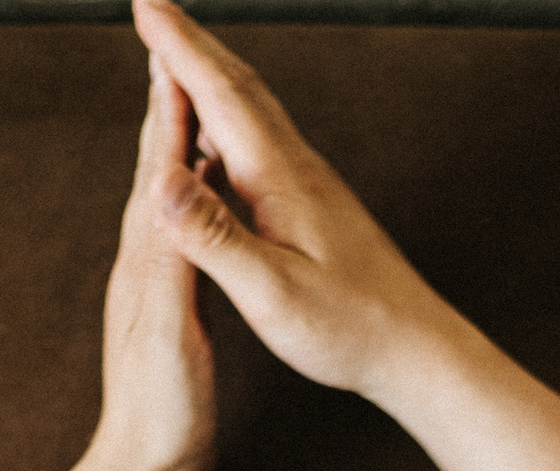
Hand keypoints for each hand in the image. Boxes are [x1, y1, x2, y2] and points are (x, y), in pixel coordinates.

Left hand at [87, 47, 218, 470]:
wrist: (145, 469)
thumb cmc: (162, 412)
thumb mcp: (171, 338)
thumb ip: (173, 268)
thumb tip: (168, 198)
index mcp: (148, 265)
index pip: (159, 173)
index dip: (169, 114)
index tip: (175, 57)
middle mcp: (144, 264)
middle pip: (154, 171)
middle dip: (165, 112)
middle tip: (174, 55)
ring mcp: (155, 285)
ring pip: (167, 198)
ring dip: (178, 147)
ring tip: (191, 106)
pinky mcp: (172, 307)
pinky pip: (186, 233)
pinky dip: (196, 199)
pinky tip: (207, 196)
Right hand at [129, 0, 465, 399]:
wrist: (414, 347)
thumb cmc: (349, 328)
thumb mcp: (272, 293)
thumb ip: (215, 238)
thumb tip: (163, 182)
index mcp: (278, 180)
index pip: (218, 96)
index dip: (177, 48)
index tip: (145, 5)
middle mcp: (297, 168)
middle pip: (238, 87)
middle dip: (190, 45)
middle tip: (153, 11)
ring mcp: (310, 183)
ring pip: (254, 110)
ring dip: (213, 75)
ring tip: (178, 58)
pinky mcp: (317, 205)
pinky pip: (265, 141)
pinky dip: (232, 118)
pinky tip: (224, 137)